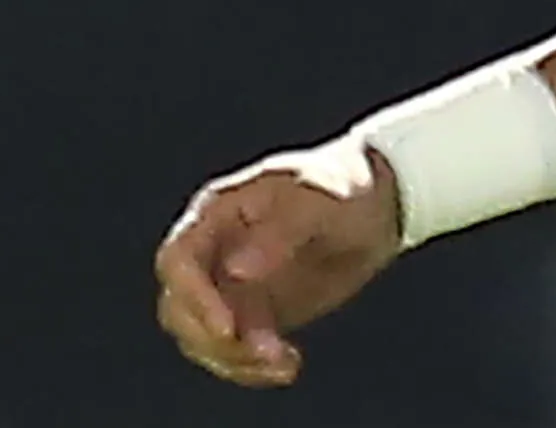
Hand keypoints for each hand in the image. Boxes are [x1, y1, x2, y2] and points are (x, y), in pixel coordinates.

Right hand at [154, 145, 405, 389]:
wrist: (378, 209)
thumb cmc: (342, 188)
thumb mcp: (318, 199)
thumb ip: (279, 231)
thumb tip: (237, 270)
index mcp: (218, 212)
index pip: (178, 260)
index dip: (193, 298)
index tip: (228, 328)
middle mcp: (215, 251)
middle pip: (178, 308)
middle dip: (211, 339)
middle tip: (263, 351)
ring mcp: (232, 285)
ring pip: (202, 338)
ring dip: (235, 361)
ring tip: (285, 362)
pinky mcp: (255, 314)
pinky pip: (236, 352)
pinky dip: (255, 368)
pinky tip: (290, 364)